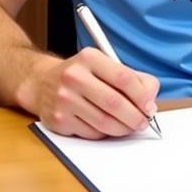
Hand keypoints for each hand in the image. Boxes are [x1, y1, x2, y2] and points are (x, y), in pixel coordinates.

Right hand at [20, 47, 159, 138]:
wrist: (41, 83)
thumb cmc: (81, 74)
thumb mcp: (104, 65)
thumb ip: (132, 77)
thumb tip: (150, 99)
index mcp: (89, 58)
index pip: (123, 77)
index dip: (141, 95)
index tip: (150, 107)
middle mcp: (74, 77)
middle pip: (114, 103)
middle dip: (135, 117)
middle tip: (144, 122)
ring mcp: (64, 100)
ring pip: (104, 122)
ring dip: (123, 129)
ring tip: (130, 127)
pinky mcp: (59, 120)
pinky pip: (91, 133)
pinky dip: (105, 134)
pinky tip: (108, 127)